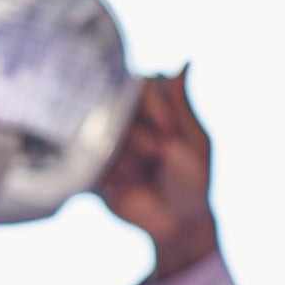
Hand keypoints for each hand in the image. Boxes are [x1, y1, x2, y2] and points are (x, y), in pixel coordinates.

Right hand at [96, 64, 218, 279]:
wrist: (177, 223)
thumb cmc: (193, 179)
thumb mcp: (195, 141)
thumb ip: (182, 104)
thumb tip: (186, 61)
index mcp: (152, 107)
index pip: (142, 83)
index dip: (154, 106)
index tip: (170, 133)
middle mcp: (124, 119)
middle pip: (120, 106)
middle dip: (143, 136)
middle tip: (159, 155)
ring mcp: (103, 140)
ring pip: (104, 132)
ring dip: (128, 158)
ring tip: (144, 174)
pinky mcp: (89, 164)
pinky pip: (89, 159)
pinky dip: (112, 173)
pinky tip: (126, 185)